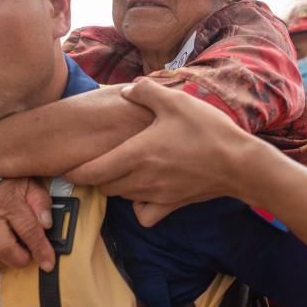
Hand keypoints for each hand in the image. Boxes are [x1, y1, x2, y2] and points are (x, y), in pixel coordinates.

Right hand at [0, 178, 54, 273]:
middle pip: (3, 248)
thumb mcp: (30, 185)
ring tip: (12, 257)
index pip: (27, 230)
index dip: (40, 249)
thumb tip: (47, 223)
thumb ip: (40, 202)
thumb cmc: (8, 186)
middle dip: (20, 259)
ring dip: (1, 263)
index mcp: (7, 202)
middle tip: (27, 256)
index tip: (48, 262)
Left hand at [65, 80, 257, 224]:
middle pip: (103, 186)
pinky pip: (144, 215)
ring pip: (121, 198)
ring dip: (115, 187)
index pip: (91, 171)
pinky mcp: (171, 206)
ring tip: (120, 170)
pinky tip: (144, 192)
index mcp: (136, 154)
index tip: (66, 167)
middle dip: (96, 176)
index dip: (74, 172)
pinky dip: (138, 207)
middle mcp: (141, 179)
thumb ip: (146, 92)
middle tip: (96, 162)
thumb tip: (127, 90)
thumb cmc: (207, 130)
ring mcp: (156, 195)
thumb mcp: (176, 101)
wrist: (240, 164)